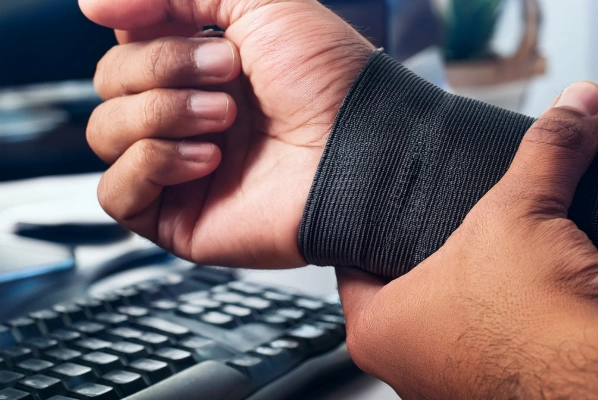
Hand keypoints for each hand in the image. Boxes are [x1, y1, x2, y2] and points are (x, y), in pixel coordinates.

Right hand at [79, 0, 373, 266]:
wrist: (362, 150)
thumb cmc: (330, 82)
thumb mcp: (259, 3)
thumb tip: (93, 4)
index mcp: (202, 66)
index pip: (127, 41)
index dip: (139, 26)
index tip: (165, 18)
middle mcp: (188, 113)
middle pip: (108, 82)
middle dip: (162, 69)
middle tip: (228, 76)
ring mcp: (182, 166)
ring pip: (104, 132)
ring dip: (160, 114)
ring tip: (223, 120)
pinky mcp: (181, 216)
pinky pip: (115, 193)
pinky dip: (150, 165)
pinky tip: (206, 159)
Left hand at [336, 82, 597, 398]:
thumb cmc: (538, 335)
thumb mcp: (524, 213)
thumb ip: (545, 152)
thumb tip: (574, 108)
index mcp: (379, 328)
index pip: (354, 256)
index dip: (376, 216)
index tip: (392, 193)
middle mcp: (412, 362)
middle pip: (413, 278)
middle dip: (440, 241)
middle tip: (455, 203)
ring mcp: (459, 378)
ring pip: (463, 306)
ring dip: (485, 273)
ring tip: (502, 233)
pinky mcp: (509, 381)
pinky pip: (505, 327)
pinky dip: (518, 301)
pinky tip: (538, 272)